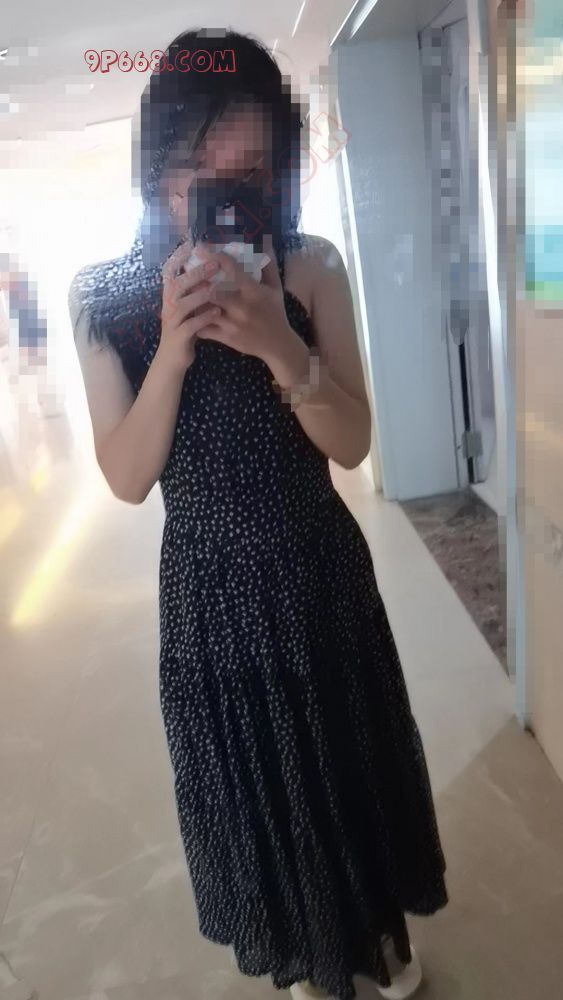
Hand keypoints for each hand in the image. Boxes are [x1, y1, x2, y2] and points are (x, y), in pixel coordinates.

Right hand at [157, 242, 221, 373]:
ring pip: (182, 304)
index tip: (192, 244)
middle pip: (176, 284)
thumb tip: (211, 268)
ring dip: (199, 296)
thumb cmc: (185, 328)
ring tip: (216, 289)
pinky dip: (204, 318)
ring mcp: (171, 321)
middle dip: (195, 274)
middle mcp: (167, 305)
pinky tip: (217, 313)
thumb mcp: (188, 307)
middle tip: (214, 265)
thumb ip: (195, 289)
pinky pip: (190, 325)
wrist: (173, 358)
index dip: (179, 257)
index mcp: (170, 295)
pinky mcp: (178, 337)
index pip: (170, 271)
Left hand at [193, 243, 299, 365]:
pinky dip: (195, 320)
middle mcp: (241, 307)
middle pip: (211, 290)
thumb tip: (265, 242)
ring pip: (204, 310)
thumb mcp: (275, 288)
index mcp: (253, 291)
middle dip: (197, 280)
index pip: (230, 269)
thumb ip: (268, 265)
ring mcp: (232, 324)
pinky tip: (192, 313)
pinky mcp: (226, 338)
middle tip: (186, 271)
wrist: (278, 345)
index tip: (201, 248)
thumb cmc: (275, 312)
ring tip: (184, 291)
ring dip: (193, 300)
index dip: (213, 256)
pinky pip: (203, 328)